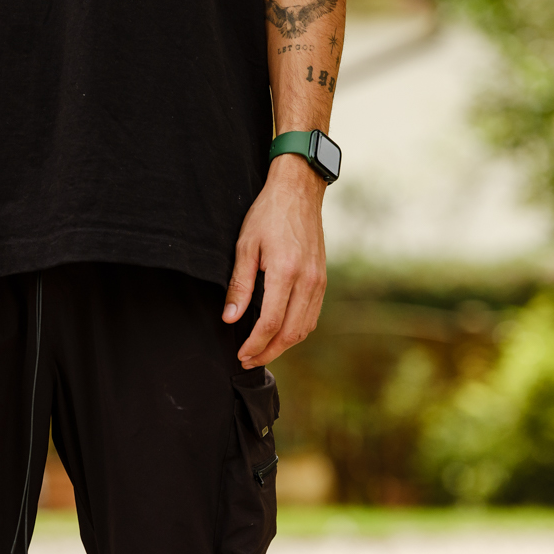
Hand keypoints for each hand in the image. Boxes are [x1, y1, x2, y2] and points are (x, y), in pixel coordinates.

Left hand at [224, 153, 327, 366]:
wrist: (298, 193)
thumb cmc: (267, 215)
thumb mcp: (245, 245)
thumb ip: (239, 285)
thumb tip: (230, 318)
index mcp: (285, 272)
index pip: (269, 322)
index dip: (254, 344)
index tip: (240, 354)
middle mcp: (307, 281)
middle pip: (289, 333)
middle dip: (268, 352)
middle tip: (248, 360)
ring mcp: (319, 282)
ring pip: (304, 329)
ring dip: (283, 346)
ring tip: (261, 351)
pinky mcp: (322, 281)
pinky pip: (312, 316)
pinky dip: (296, 331)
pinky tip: (279, 333)